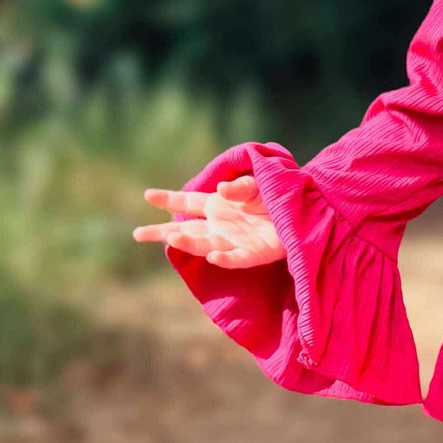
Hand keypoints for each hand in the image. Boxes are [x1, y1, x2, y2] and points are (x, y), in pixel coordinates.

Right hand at [132, 174, 284, 268]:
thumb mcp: (259, 183)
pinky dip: (225, 259)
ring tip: (173, 238)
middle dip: (162, 232)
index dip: (169, 199)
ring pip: (206, 245)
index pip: (188, 203)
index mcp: (219, 205)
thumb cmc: (279, 195)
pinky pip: (237, 258)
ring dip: (190, 243)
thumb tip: (222, 191)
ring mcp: (235, 241)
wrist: (306, 213)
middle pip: (186, 230)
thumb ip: (241, 187)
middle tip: (137, 234)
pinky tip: (213, 256)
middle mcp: (221, 225)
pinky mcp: (255, 254)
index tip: (147, 195)